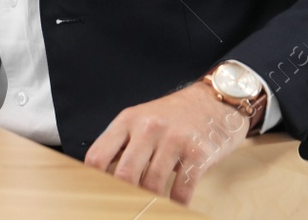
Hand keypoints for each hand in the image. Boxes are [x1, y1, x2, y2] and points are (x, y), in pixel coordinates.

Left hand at [84, 82, 249, 203]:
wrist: (214, 100)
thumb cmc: (175, 114)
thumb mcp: (142, 119)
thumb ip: (123, 142)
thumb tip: (100, 173)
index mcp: (128, 120)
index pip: (98, 155)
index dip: (93, 179)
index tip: (97, 193)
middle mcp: (149, 128)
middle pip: (124, 174)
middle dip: (124, 195)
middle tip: (125, 206)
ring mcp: (174, 140)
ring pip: (152, 184)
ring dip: (151, 202)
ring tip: (150, 208)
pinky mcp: (198, 153)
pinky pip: (182, 189)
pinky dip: (176, 204)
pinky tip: (174, 206)